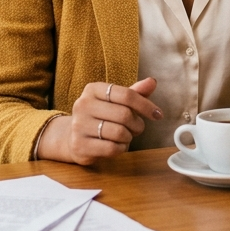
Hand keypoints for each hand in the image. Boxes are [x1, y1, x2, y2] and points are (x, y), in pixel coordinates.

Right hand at [40, 78, 161, 164]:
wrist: (72, 136)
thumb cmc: (100, 116)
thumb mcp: (116, 101)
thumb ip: (135, 92)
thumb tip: (152, 82)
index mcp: (93, 89)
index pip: (127, 95)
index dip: (146, 105)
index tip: (158, 115)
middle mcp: (83, 104)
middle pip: (124, 114)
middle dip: (137, 124)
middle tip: (136, 128)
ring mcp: (79, 125)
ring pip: (119, 132)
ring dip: (129, 137)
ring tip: (125, 136)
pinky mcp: (79, 145)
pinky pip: (111, 148)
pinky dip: (121, 148)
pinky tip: (117, 145)